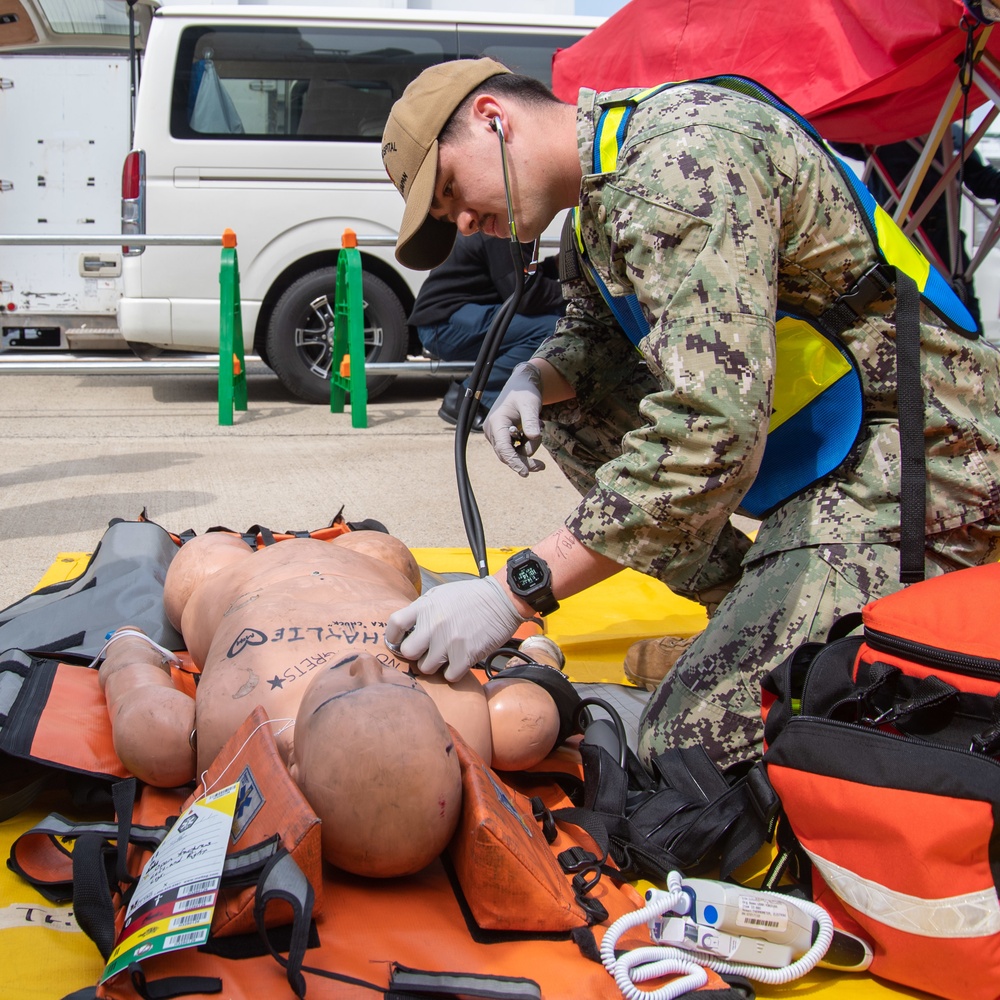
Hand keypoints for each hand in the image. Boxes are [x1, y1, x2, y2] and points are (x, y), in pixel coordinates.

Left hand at [384, 577, 524, 681]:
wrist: (501, 600)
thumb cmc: (471, 597)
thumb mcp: (440, 595)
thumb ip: (422, 610)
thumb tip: (408, 629)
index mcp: (425, 607)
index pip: (394, 625)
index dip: (393, 637)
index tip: (398, 642)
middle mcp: (433, 625)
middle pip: (408, 652)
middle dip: (415, 654)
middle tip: (425, 652)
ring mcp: (448, 642)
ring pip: (426, 668)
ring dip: (434, 665)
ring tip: (445, 656)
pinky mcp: (465, 656)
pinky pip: (449, 676)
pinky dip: (453, 672)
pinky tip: (459, 662)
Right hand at [482, 362, 546, 476]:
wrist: (521, 385)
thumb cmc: (525, 392)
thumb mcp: (530, 404)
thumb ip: (531, 420)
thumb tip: (534, 436)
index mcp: (497, 422)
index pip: (504, 448)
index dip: (514, 462)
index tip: (525, 472)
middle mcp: (493, 431)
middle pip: (507, 455)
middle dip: (525, 459)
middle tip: (542, 466)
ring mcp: (496, 435)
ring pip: (512, 453)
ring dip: (529, 447)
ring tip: (539, 426)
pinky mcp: (502, 437)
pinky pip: (514, 449)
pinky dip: (526, 445)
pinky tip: (534, 432)